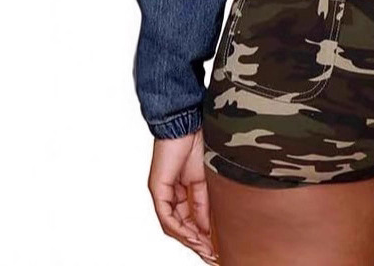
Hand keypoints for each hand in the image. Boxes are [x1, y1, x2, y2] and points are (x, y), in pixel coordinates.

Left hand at [148, 129, 218, 262]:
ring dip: (190, 240)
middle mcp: (169, 193)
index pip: (191, 218)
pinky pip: (167, 217)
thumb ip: (205, 202)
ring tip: (205, 250)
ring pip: (173, 226)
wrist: (187, 121)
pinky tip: (193, 236)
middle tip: (212, 254)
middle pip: (181, 226)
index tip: (216, 246)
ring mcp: (162, 192)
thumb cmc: (198, 141)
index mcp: (182, 189)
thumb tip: (208, 226)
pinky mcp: (158, 189)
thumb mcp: (205, 179)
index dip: (203, 233)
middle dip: (197, 242)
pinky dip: (180, 229)